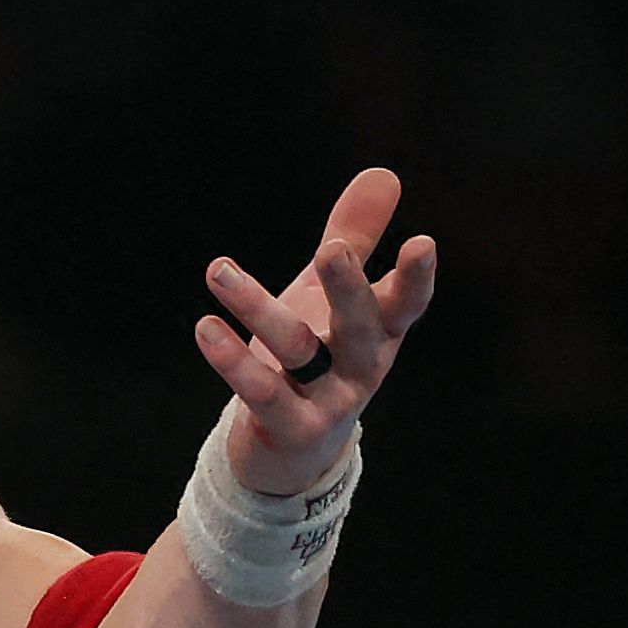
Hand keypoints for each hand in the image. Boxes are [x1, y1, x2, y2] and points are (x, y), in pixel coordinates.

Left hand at [196, 167, 437, 498]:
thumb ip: (356, 237)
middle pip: (360, 327)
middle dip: (347, 289)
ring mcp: (328, 402)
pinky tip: (206, 326)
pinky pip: (261, 392)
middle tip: (330, 249)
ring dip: (258, 308)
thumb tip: (383, 172)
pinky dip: (233, 360)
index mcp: (380, 333)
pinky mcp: (290, 428)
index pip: (406, 303)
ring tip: (219, 270)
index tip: (422, 243)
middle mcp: (361, 368)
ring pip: (298, 352)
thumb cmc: (319, 361)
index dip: (415, 278)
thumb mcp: (335, 299)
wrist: (293, 455)